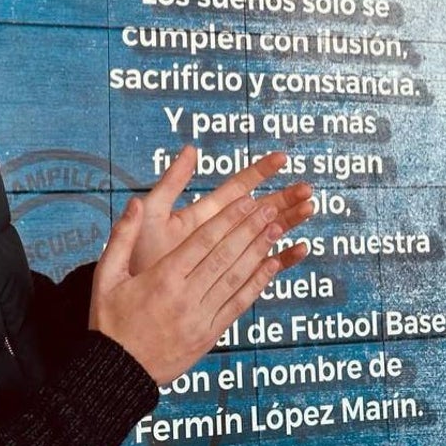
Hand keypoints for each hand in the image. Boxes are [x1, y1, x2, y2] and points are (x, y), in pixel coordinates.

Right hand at [90, 155, 312, 384]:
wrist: (118, 372)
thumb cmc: (110, 321)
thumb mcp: (105, 276)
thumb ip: (122, 236)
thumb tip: (136, 203)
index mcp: (162, 278)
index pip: (203, 241)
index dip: (229, 218)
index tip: (248, 200)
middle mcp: (185, 297)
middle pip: (226, 255)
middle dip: (251, 228)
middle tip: (272, 205)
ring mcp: (200, 318)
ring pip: (236, 278)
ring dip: (260, 250)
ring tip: (278, 227)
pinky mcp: (209, 335)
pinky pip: (239, 305)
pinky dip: (258, 284)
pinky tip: (273, 265)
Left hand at [129, 147, 313, 275]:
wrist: (135, 297)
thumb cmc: (139, 255)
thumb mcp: (152, 212)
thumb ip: (172, 182)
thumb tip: (191, 148)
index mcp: (204, 214)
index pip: (237, 187)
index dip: (260, 171)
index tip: (282, 158)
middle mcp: (220, 232)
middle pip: (259, 210)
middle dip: (283, 197)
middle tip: (308, 189)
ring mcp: (228, 256)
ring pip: (265, 234)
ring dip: (288, 222)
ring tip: (310, 209)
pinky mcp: (231, 281)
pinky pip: (262, 269)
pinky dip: (282, 260)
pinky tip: (300, 250)